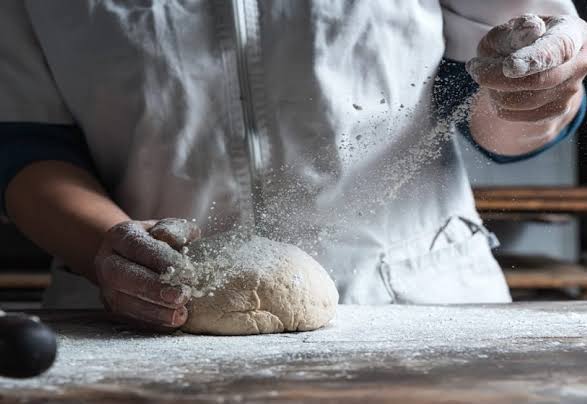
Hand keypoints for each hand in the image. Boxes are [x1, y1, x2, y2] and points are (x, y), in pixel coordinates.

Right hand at [94, 218, 199, 329]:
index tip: (188, 271)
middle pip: (123, 275)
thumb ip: (175, 229)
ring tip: (180, 314)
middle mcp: (108, 261)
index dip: (161, 260)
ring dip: (153, 311)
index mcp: (121, 236)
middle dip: (154, 288)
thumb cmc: (158, 241)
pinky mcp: (112, 307)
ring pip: (122, 302)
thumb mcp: (169, 228)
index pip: (138, 247)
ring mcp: (106, 287)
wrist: (134, 257)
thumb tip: (171, 238)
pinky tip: (170, 322)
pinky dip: (150, 323)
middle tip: (183, 295)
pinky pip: (127, 318)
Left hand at [467, 14, 585, 127]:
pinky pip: (513, 115)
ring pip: (521, 102)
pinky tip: (495, 89)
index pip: (556, 50)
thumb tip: (531, 32)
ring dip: (492, 91)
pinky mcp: (554, 112)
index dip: (533, 59)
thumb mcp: (514, 28)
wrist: (533, 61)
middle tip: (474, 67)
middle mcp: (578, 65)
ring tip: (485, 75)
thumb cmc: (522, 39)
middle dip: (497, 78)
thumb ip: (517, 29)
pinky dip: (496, 103)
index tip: (509, 66)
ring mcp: (569, 92)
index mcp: (573, 35)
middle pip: (537, 81)